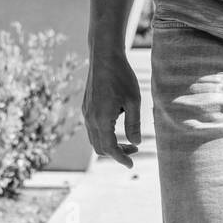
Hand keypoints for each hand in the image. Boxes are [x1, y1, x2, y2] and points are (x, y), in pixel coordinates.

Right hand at [82, 50, 140, 167]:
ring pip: (95, 139)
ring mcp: (86, 113)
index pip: (109, 148)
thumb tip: (136, 143)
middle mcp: (89, 119)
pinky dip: (104, 135)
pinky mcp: (86, 107)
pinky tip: (118, 127)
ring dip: (110, 144)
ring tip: (129, 141)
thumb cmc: (122, 77)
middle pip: (100, 147)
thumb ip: (134, 124)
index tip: (131, 165)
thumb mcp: (134, 101)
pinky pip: (92, 129)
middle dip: (117, 153)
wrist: (104, 57)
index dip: (121, 158)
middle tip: (134, 151)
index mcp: (101, 119)